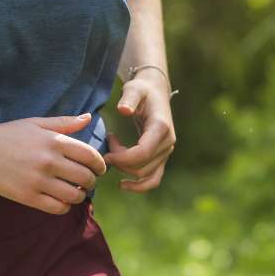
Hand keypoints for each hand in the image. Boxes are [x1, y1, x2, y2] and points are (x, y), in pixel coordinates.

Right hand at [0, 114, 105, 214]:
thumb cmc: (7, 135)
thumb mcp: (35, 123)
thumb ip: (64, 123)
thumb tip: (88, 118)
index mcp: (54, 141)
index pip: (90, 156)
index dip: (100, 164)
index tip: (99, 169)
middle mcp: (49, 161)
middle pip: (85, 178)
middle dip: (91, 181)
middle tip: (87, 182)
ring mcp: (39, 181)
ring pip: (74, 195)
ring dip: (80, 196)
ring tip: (75, 191)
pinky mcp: (28, 197)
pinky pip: (57, 208)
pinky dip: (65, 207)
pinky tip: (62, 201)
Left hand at [105, 72, 175, 192]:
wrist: (155, 92)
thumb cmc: (142, 90)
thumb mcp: (134, 89)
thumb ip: (129, 98)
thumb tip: (123, 109)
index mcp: (161, 128)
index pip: (143, 153)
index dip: (122, 158)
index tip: (106, 153)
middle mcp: (167, 142)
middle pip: (142, 166)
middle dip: (120, 162)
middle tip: (106, 146)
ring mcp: (166, 152)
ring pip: (145, 174)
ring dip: (125, 168)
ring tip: (112, 153)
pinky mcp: (162, 157)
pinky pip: (154, 179)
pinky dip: (140, 186)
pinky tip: (123, 185)